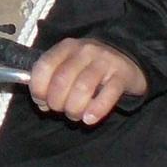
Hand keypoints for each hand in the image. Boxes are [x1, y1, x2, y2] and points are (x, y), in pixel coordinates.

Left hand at [29, 38, 146, 126]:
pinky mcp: (122, 75)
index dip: (38, 89)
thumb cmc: (90, 66)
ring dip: (74, 108)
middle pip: (62, 79)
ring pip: (83, 87)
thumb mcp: (69, 64)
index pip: (44, 66)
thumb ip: (53, 78)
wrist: (128, 59)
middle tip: (60, 110)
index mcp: (66, 47)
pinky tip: (89, 119)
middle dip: (56, 102)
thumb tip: (41, 103)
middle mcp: (84, 51)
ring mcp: (105, 61)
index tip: (42, 103)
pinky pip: (108, 94)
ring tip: (74, 116)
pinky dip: (96, 110)